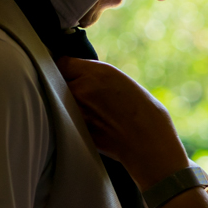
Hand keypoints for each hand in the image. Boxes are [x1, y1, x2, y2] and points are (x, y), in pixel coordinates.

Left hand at [55, 57, 189, 187]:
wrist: (149, 144)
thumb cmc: (144, 113)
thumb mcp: (122, 81)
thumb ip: (95, 76)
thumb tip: (76, 75)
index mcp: (98, 73)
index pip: (63, 63)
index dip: (68, 70)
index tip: (74, 75)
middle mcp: (82, 89)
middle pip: (57, 82)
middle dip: (67, 87)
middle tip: (86, 97)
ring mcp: (75, 111)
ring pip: (57, 102)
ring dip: (66, 104)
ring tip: (91, 112)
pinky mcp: (72, 129)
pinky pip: (63, 119)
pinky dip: (71, 120)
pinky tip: (91, 125)